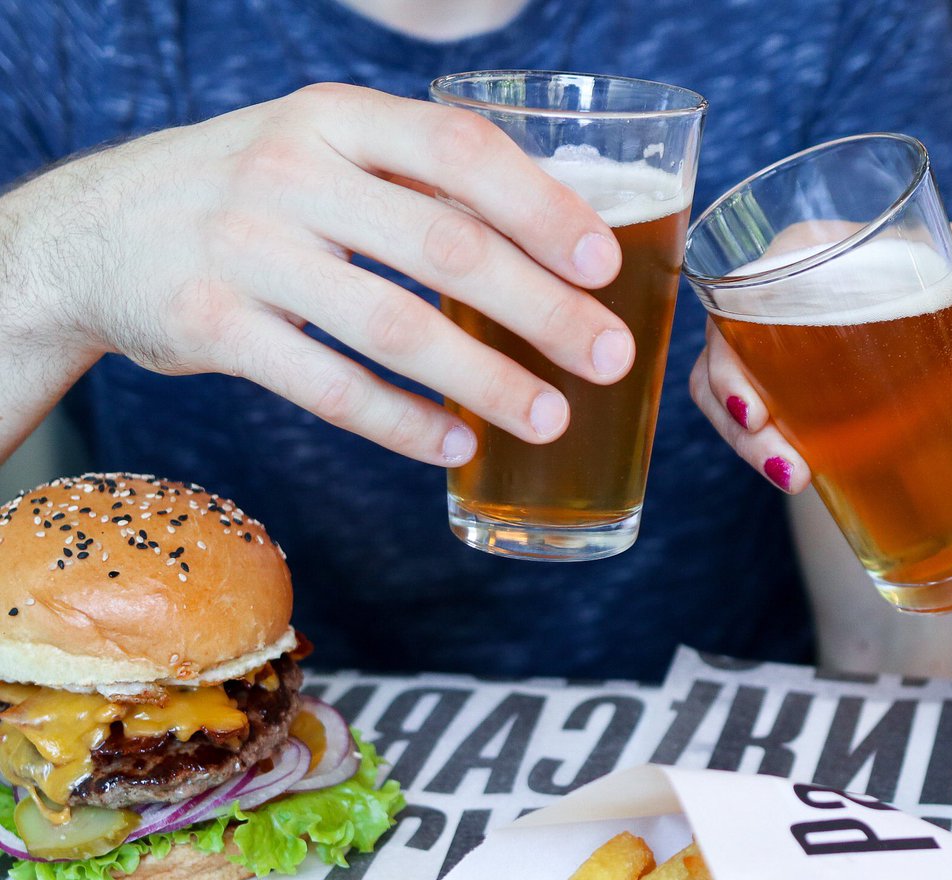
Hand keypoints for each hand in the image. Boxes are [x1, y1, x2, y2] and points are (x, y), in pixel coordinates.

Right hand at [3, 84, 634, 463]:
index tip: (607, 263)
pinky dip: (402, 423)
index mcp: (336, 116)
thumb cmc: (247, 195)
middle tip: (610, 358)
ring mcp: (247, 248)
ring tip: (551, 419)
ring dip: (485, 380)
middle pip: (444, 246)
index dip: (543, 207)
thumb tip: (546, 240)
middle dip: (541, 309)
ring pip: (394, 326)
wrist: (96, 230)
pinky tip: (457, 445)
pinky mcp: (215, 325)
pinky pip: (329, 387)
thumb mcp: (319, 152)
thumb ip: (411, 183)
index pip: (460, 150)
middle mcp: (292, 170)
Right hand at [687, 221, 951, 491]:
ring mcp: (783, 359)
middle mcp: (790, 302)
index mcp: (825, 254)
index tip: (761, 356)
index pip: (764, 269)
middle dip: (727, 388)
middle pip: (728, 335)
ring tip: (791, 476)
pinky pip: (749, 425)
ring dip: (742, 436)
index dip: (742, 312)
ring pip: (725, 388)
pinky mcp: (791, 407)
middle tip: (760, 428)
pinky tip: (795, 477)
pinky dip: (758, 451)